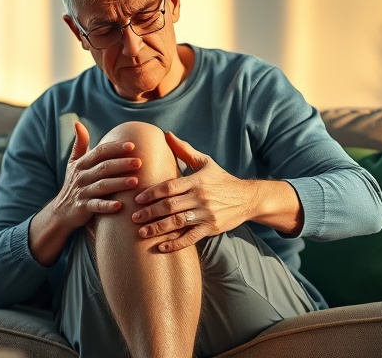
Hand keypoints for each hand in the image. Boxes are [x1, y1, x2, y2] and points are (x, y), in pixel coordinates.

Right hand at [50, 121, 141, 230]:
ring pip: (102, 186)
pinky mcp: (82, 208)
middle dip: (121, 164)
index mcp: (81, 164)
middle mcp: (81, 176)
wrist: (60, 211)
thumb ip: (79, 144)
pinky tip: (119, 206)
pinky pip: (95, 206)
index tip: (132, 145)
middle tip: (139, 162)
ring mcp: (82, 192)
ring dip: (118, 183)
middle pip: (103, 167)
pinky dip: (106, 206)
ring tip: (135, 182)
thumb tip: (77, 123)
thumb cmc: (73, 183)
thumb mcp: (73, 163)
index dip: (115, 148)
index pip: (100, 152)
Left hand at [131, 132, 258, 252]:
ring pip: (177, 223)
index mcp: (197, 181)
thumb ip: (184, 150)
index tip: (138, 199)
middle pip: (170, 206)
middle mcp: (200, 198)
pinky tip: (161, 247)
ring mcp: (206, 214)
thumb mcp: (205, 162)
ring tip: (141, 232)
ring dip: (157, 228)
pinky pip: (190, 238)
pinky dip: (175, 244)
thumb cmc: (222, 179)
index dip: (152, 193)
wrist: (247, 198)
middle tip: (134, 217)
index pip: (170, 187)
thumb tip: (167, 134)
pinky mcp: (211, 228)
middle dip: (150, 212)